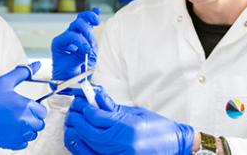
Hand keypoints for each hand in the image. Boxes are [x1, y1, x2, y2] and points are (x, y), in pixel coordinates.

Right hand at [0, 62, 48, 149]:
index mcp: (25, 106)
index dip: (36, 108)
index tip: (28, 106)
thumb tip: (37, 65)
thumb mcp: (5, 81)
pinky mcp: (10, 143)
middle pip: (39, 123)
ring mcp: (18, 134)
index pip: (43, 111)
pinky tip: (10, 129)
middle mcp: (24, 122)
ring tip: (14, 121)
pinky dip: (19, 138)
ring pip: (32, 134)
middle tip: (20, 113)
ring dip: (27, 128)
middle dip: (33, 118)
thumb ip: (24, 72)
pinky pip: (23, 143)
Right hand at [51, 8, 100, 81]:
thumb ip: (93, 39)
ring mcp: (65, 37)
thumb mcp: (92, 52)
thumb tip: (94, 29)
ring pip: (75, 25)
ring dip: (86, 35)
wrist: (72, 81)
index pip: (84, 19)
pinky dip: (80, 41)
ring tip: (89, 48)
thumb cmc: (82, 68)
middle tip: (93, 42)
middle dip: (89, 27)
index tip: (98, 12)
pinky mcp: (58, 42)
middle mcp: (72, 34)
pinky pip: (70, 36)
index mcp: (80, 34)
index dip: (91, 14)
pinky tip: (85, 49)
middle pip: (80, 19)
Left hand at [64, 88, 193, 154]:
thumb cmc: (159, 130)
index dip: (84, 108)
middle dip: (77, 121)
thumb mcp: (136, 113)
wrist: (174, 146)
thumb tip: (96, 98)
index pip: (96, 117)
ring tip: (72, 126)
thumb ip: (113, 108)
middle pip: (88, 133)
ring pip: (87, 148)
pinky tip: (79, 141)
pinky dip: (82, 149)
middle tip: (73, 112)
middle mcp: (123, 145)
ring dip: (76, 135)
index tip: (80, 102)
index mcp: (128, 128)